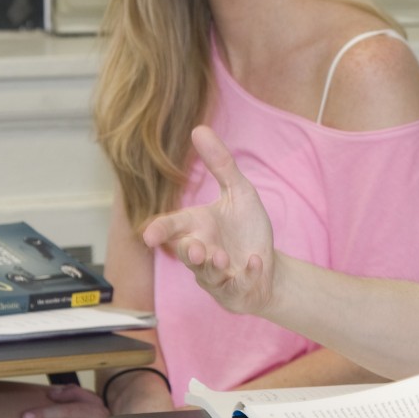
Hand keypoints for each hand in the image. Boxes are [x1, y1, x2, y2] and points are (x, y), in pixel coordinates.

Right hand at [141, 125, 277, 316]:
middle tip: (196, 247)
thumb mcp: (239, 192)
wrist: (269, 266)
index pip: (171, 227)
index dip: (160, 231)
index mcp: (197, 227)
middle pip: (186, 253)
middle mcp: (201, 251)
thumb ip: (221, 164)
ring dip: (211, 265)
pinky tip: (255, 261)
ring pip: (206, 273)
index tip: (149, 235)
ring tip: (220, 256)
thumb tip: (198, 129)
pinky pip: (236, 284)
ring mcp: (215, 274)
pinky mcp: (234, 289)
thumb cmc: (247, 229)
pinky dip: (246, 273)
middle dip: (189, 252)